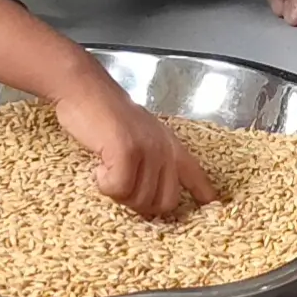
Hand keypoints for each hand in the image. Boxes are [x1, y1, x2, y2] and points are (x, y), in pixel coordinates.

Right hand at [57, 77, 212, 218]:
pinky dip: (104, 185)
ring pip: (139, 200)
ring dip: (117, 193)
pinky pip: (118, 189)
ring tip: (106, 170)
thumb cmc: (104, 115)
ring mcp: (148, 149)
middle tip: (120, 184)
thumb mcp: (139, 136)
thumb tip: (149, 200)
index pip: (196, 176)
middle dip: (139, 204)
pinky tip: (98, 169)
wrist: (83, 89)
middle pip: (165, 203)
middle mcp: (165, 148)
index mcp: (171, 145)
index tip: (213, 207)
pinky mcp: (127, 151)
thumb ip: (151, 161)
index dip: (204, 195)